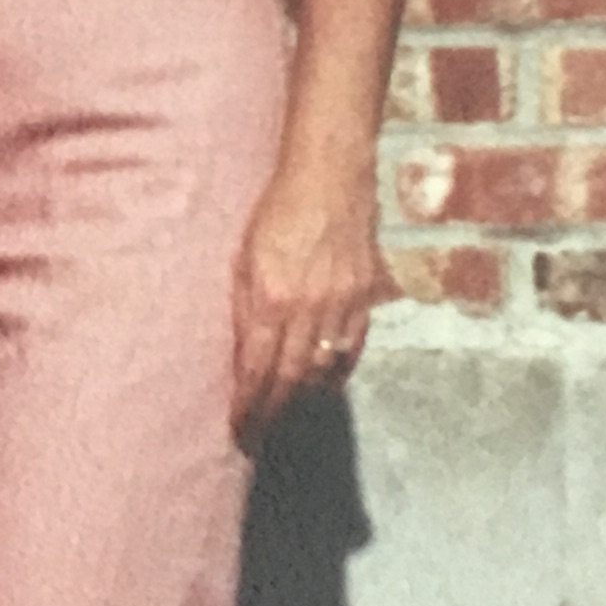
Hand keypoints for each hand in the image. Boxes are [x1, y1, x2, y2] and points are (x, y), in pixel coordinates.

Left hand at [229, 150, 382, 440]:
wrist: (330, 173)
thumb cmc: (276, 209)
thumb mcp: (244, 256)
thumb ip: (244, 306)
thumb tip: (244, 353)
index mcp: (272, 297)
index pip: (258, 368)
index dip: (248, 404)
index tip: (238, 428)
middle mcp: (309, 307)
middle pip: (290, 377)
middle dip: (272, 410)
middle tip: (258, 433)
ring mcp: (343, 303)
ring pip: (323, 367)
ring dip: (302, 395)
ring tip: (285, 410)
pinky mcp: (367, 294)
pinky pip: (352, 346)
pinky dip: (337, 370)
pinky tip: (323, 382)